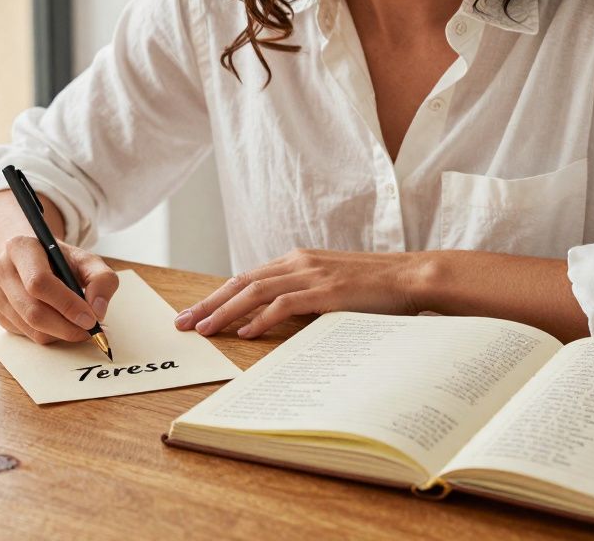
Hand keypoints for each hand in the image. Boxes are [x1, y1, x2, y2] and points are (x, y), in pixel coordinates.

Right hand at [0, 235, 119, 344]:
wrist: (33, 258)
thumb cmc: (60, 259)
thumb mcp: (86, 260)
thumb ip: (101, 279)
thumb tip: (98, 310)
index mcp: (20, 247)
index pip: (39, 282)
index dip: (66, 304)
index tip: (90, 318)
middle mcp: (1, 269)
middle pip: (33, 310)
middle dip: (66, 327)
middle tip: (90, 331)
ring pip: (30, 328)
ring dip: (60, 334)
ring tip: (80, 327)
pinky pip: (26, 335)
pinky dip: (50, 335)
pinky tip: (61, 323)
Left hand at [172, 248, 423, 338]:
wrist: (411, 276)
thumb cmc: (373, 288)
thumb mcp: (329, 288)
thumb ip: (301, 297)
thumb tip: (270, 320)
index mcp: (296, 260)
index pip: (245, 278)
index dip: (216, 296)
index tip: (193, 313)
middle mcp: (298, 263)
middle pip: (240, 283)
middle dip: (207, 304)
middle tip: (182, 324)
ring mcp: (311, 275)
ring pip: (255, 292)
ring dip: (225, 312)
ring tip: (203, 329)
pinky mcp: (326, 291)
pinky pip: (284, 304)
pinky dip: (261, 319)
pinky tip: (245, 332)